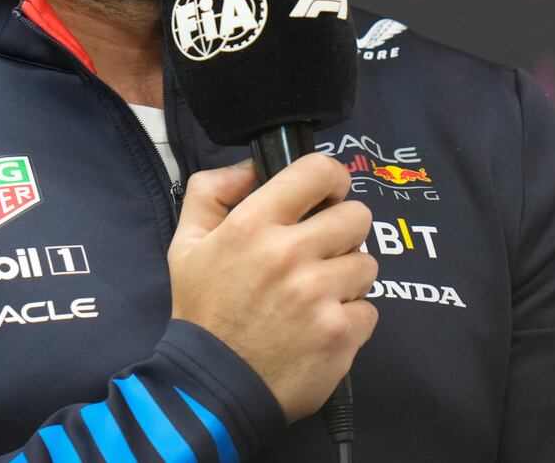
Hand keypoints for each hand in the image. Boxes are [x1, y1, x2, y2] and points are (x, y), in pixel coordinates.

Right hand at [167, 154, 378, 421]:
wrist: (212, 388)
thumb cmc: (202, 313)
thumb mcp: (186, 245)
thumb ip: (212, 192)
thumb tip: (251, 166)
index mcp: (253, 225)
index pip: (317, 171)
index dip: (330, 178)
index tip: (327, 194)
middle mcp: (290, 254)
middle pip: (357, 216)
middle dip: (343, 232)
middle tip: (322, 252)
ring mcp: (319, 295)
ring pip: (367, 263)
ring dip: (347, 278)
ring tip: (318, 295)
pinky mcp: (340, 332)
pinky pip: (369, 309)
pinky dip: (351, 319)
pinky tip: (321, 327)